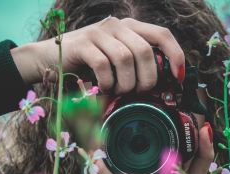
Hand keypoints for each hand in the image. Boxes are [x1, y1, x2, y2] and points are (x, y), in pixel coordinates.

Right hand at [11, 17, 184, 92]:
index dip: (175, 56)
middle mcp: (117, 25)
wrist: (50, 58)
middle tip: (138, 93)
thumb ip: (135, 67)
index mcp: (129, 28)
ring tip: (118, 91)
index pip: (162, 34)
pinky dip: (107, 82)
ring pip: (126, 59)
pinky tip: (104, 88)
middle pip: (146, 51)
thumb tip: (160, 87)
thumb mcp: (116, 63)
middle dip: (147, 79)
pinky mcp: (83, 44)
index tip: (178, 78)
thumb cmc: (88, 66)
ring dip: (126, 83)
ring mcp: (99, 32)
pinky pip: (104, 65)